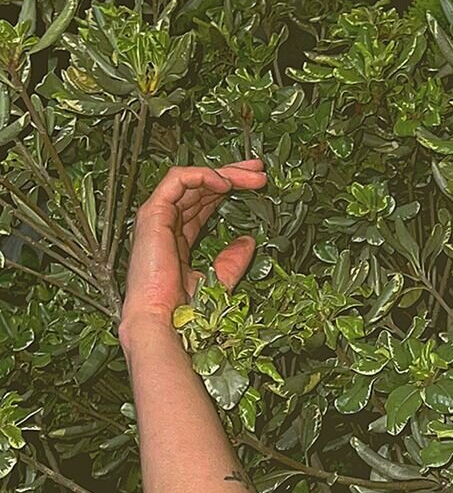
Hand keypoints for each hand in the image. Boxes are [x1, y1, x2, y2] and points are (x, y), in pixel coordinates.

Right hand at [121, 160, 268, 335]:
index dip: (231, 188)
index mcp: (179, 238)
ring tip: (253, 175)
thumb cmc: (184, 309)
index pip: (206, 202)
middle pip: (201, 187)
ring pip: (191, 179)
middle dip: (232, 174)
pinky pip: (176, 181)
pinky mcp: (152, 215)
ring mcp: (157, 218)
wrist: (163, 321)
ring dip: (224, 172)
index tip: (258, 183)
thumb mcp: (219, 279)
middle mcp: (167, 224)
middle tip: (261, 171)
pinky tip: (226, 183)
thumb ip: (233, 260)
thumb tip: (249, 241)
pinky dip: (201, 175)